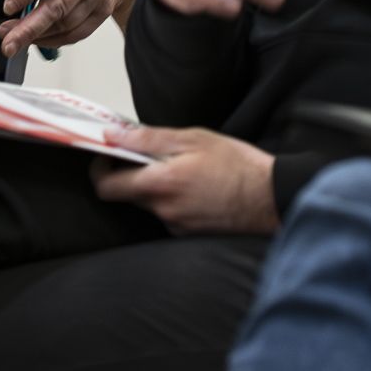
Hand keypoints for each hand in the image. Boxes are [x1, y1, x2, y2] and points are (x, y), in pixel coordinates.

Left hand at [0, 0, 156, 55]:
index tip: (8, 6)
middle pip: (58, 7)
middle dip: (29, 27)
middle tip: (7, 40)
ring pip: (65, 24)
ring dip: (37, 35)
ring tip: (14, 40)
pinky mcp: (101, 14)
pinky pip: (76, 33)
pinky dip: (54, 40)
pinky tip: (36, 40)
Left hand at [91, 126, 279, 234]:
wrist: (271, 197)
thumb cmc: (238, 165)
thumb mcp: (193, 138)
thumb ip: (149, 138)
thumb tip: (115, 135)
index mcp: (160, 184)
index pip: (107, 187)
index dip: (100, 171)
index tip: (106, 156)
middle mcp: (163, 210)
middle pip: (129, 194)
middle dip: (134, 174)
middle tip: (153, 155)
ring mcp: (176, 226)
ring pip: (151, 204)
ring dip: (158, 187)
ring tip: (185, 170)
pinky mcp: (189, 234)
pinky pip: (170, 214)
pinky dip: (175, 200)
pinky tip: (197, 188)